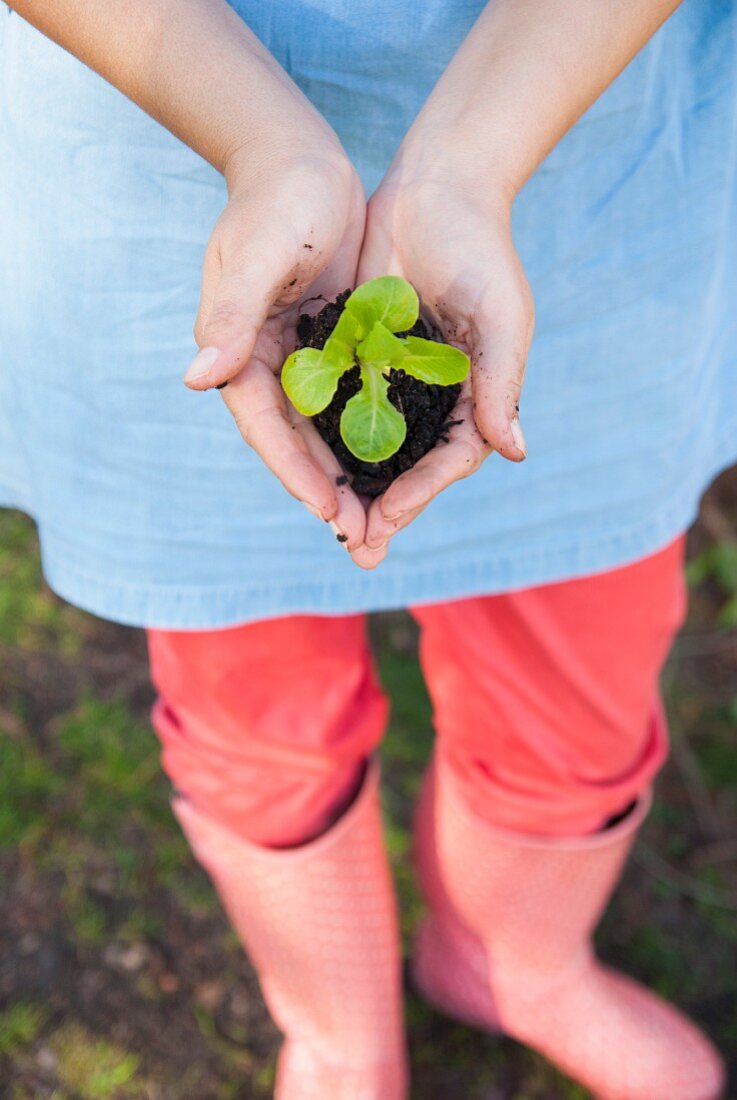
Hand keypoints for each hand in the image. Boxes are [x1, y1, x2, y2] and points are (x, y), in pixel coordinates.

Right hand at [186, 141, 367, 550]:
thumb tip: (197, 378)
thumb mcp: (255, 256)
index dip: (295, 472)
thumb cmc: (275, 200)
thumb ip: (231, 317)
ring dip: (353, 476)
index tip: (329, 512)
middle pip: (297, 443)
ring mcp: (301, 357)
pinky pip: (353, 401)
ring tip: (383, 523)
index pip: (265, 428)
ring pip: (327, 431)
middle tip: (364, 543)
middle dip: (329, 493)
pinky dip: (371, 434)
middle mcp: (267, 364)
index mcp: (239, 351)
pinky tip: (400, 466)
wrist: (302, 158)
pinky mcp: (334, 345)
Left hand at [350, 159, 533, 568]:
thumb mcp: (498, 318)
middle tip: (357, 553)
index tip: (388, 521)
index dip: (420, 494)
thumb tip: (513, 451)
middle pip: (406, 465)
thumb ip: (499, 383)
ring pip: (367, 443)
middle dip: (383, 509)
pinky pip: (337, 401)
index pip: (448, 460)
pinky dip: (322, 433)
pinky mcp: (357, 351)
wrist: (436, 187)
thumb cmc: (481, 250)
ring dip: (349, 484)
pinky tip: (299, 462)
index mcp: (472, 395)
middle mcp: (432, 395)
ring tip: (327, 523)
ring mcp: (392, 376)